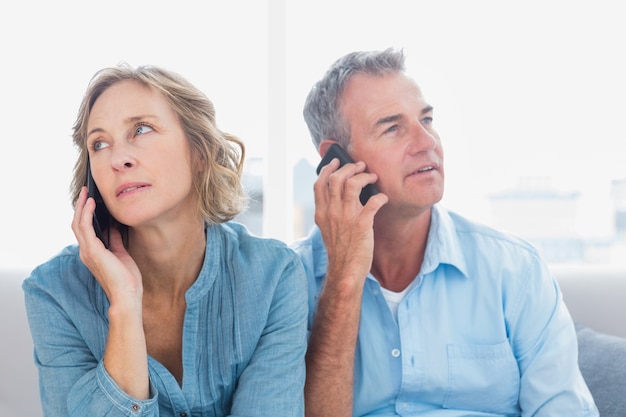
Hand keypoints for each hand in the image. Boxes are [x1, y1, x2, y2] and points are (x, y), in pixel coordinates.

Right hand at [72, 187, 142, 306]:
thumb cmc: (126, 279)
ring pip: (78, 224)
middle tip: (85, 191)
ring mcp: (87, 252)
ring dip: (81, 206)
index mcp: (92, 253)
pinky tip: (92, 203)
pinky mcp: (93, 251)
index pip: (84, 230)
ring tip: (86, 192)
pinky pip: (86, 227)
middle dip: (80, 206)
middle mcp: (86, 252)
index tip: (90, 200)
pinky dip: (87, 213)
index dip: (84, 215)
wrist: (128, 295)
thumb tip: (115, 227)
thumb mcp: (121, 253)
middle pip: (77, 224)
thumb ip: (115, 240)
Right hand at [314, 158, 387, 287]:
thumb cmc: (339, 250)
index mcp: (321, 213)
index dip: (328, 169)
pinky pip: (373, 202)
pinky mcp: (362, 225)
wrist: (345, 271)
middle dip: (349, 167)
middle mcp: (331, 212)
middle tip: (360, 166)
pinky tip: (383, 199)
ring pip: (352, 184)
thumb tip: (341, 193)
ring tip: (372, 176)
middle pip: (336, 178)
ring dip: (365, 176)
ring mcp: (346, 218)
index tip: (336, 162)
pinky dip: (381, 197)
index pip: (319, 184)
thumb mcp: (327, 228)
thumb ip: (330, 211)